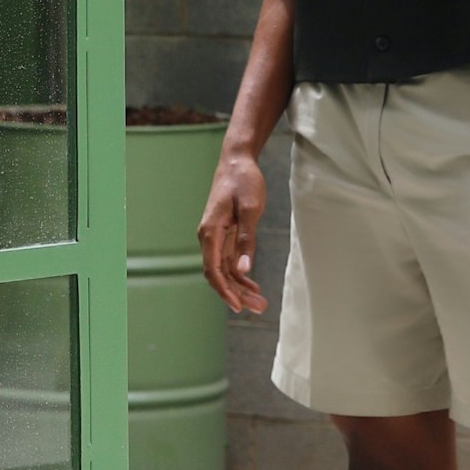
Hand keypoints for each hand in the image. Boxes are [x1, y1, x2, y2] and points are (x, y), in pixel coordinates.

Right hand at [199, 146, 268, 314]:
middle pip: (219, 274)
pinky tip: (253, 286)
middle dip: (237, 294)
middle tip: (258, 308)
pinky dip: (240, 274)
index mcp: (210, 232)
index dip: (225, 291)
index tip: (238, 306)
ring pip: (225, 270)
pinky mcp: (224, 234)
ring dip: (240, 287)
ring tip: (260, 302)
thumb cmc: (243, 181)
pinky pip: (229, 260)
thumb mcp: (251, 209)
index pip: (213, 270)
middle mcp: (209, 237)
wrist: (237, 161)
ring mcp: (216, 236)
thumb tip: (244, 269)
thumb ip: (246, 239)